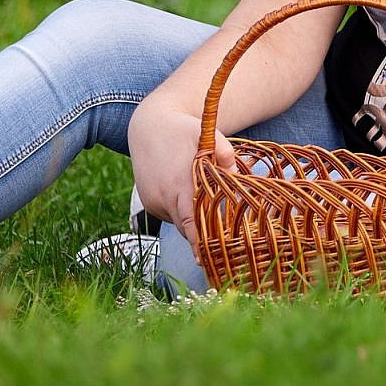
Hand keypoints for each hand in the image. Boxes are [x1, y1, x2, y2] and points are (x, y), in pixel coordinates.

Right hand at [128, 103, 238, 243]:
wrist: (148, 126)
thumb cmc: (182, 130)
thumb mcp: (207, 134)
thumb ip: (224, 153)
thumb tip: (237, 175)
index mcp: (178, 183)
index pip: (190, 222)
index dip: (198, 242)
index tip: (206, 259)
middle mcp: (163, 196)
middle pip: (186, 228)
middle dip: (202, 236)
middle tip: (222, 241)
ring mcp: (153, 201)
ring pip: (177, 222)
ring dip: (191, 221)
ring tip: (205, 205)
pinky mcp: (149, 202)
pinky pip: (169, 215)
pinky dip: (180, 212)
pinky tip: (187, 195)